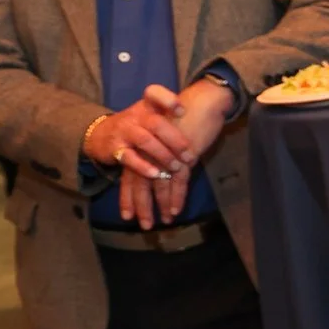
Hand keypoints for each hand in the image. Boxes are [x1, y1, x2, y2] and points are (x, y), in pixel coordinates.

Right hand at [84, 97, 196, 183]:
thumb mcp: (151, 115)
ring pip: (144, 140)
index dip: (167, 99)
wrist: (100, 135)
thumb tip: (212, 115)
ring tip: (176, 168)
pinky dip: (143, 166)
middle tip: (190, 157)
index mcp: (146, 106)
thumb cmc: (137, 126)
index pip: (153, 93)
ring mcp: (124, 131)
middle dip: (175, 140)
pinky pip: (129, 157)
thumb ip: (173, 117)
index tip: (182, 110)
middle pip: (156, 123)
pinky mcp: (114, 149)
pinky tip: (156, 174)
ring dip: (163, 155)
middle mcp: (135, 116)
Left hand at [140, 80, 235, 223]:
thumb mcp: (168, 135)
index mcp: (143, 148)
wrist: (201, 102)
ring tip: (162, 222)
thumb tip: (163, 170)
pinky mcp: (182, 157)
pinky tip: (175, 210)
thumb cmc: (187, 116)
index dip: (129, 197)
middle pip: (141, 184)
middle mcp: (150, 153)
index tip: (127, 215)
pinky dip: (176, 197)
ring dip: (159, 206)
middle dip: (142, 206)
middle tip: (144, 225)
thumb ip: (163, 153)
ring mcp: (165, 155)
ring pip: (158, 186)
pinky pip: (178, 182)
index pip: (131, 176)